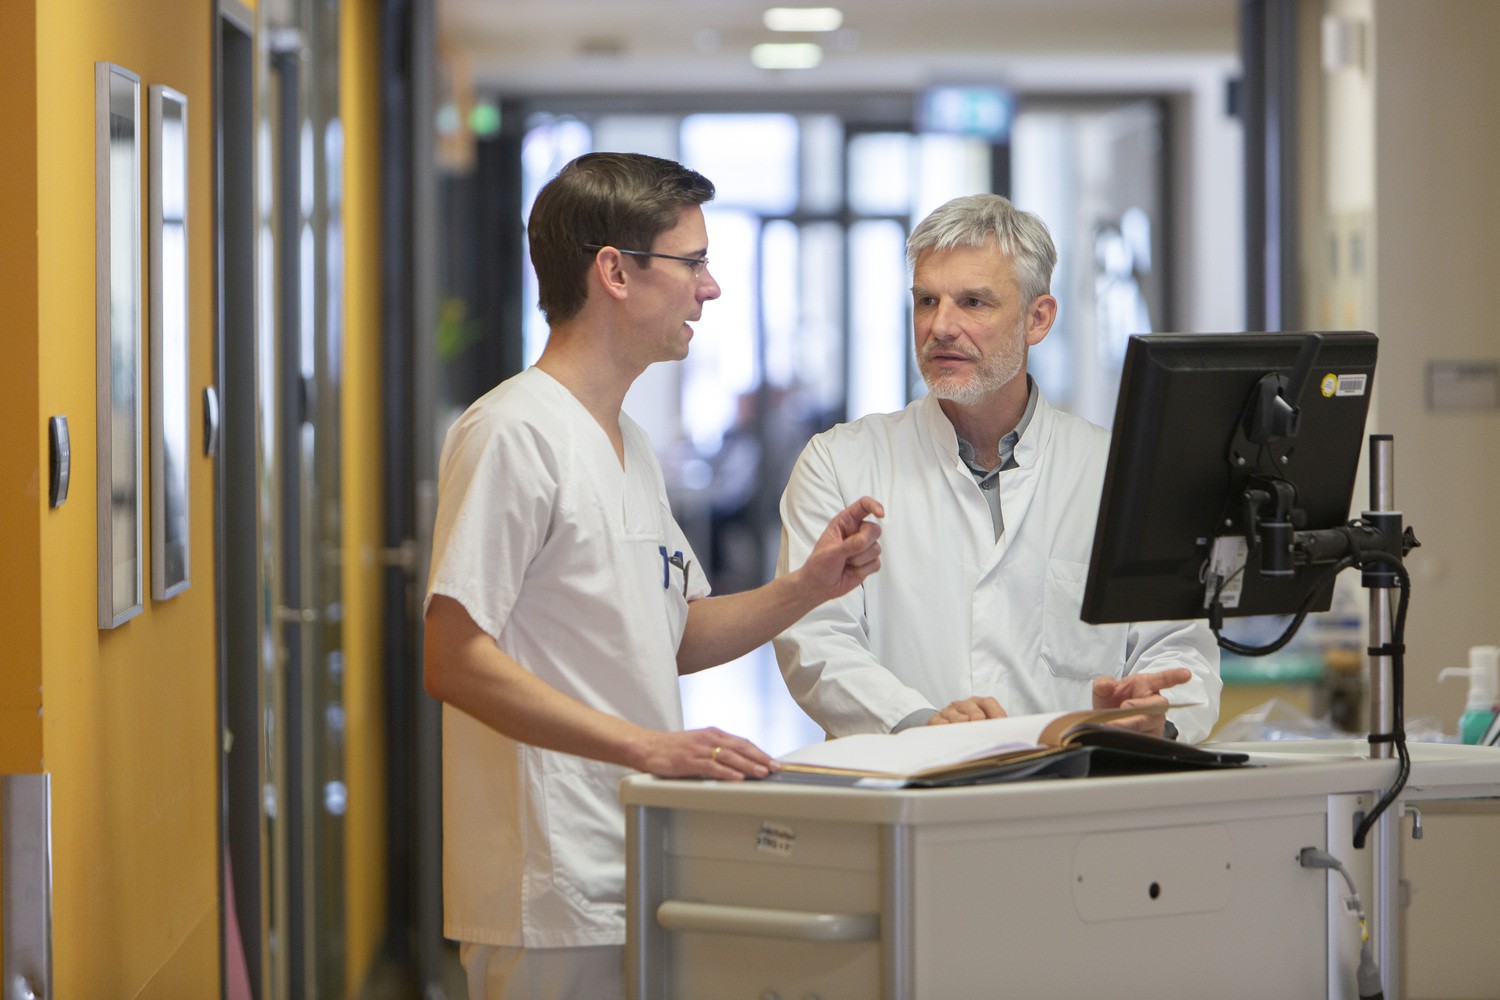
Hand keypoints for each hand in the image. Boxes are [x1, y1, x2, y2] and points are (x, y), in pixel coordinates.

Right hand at [637, 727, 779, 780]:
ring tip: (762, 773)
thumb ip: (717, 751)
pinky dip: (726, 772)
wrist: (647, 747)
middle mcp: (709, 738)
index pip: (742, 742)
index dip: (760, 752)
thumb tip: (738, 763)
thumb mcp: (699, 744)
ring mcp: (699, 749)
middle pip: (741, 747)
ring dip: (748, 765)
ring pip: (730, 757)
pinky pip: (711, 767)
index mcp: (713, 734)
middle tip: (776, 768)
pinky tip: (737, 778)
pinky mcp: (689, 761)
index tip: (773, 761)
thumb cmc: (673, 749)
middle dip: (761, 758)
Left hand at [797, 497, 883, 600]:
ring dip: (860, 560)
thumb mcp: (831, 553)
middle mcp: (856, 532)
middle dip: (863, 544)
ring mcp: (864, 547)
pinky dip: (864, 569)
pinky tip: (852, 570)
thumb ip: (850, 545)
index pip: (863, 506)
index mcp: (844, 522)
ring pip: (877, 548)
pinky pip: (877, 563)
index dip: (874, 506)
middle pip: (875, 530)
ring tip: (846, 563)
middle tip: (847, 554)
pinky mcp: (869, 561)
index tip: (881, 514)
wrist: (820, 586)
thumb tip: (866, 539)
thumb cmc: (819, 565)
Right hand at [926, 696, 1007, 724]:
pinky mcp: (936, 720)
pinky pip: (937, 720)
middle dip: (975, 713)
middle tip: (979, 720)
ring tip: (964, 723)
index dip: (995, 710)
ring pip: (953, 712)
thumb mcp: (982, 726)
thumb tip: (1008, 734)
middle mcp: (964, 706)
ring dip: (959, 718)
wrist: (945, 728)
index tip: (1000, 720)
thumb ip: (993, 728)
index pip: (988, 703)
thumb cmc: (968, 728)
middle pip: (970, 706)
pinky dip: (942, 724)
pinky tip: (946, 727)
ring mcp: (949, 712)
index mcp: (978, 705)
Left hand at [1091, 668, 1191, 736]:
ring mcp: (1155, 722)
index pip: (1163, 679)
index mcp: (1146, 685)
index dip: (1175, 676)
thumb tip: (1105, 685)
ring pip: (1150, 724)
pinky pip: (1145, 738)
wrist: (1107, 723)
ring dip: (1130, 724)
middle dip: (1139, 707)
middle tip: (1122, 708)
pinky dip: (1129, 736)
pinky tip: (1118, 735)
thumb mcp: (1103, 690)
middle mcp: (1154, 703)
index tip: (1185, 674)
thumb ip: (1103, 684)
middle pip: (1157, 705)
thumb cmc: (1112, 702)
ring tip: (1113, 724)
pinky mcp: (1151, 737)